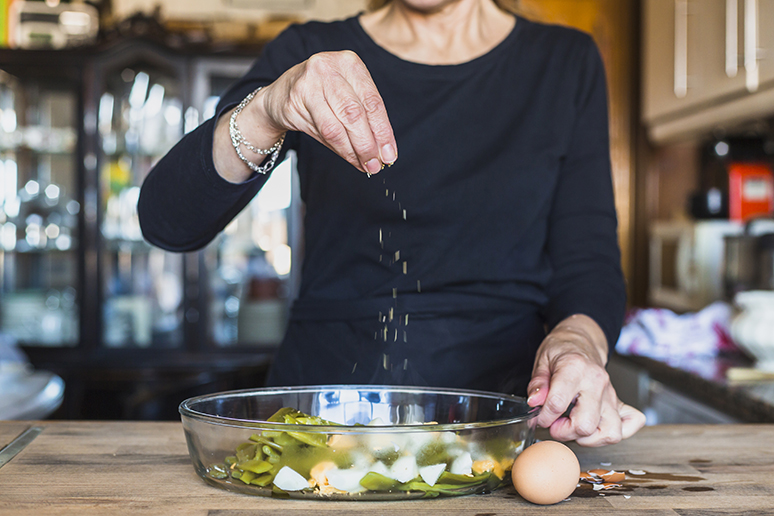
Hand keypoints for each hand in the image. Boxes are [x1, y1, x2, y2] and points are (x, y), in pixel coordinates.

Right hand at [258, 50, 397, 174]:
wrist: (282, 94)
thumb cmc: (323, 95)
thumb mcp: (348, 97)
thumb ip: (366, 120)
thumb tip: (384, 152)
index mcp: (350, 63)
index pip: (373, 101)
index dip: (383, 131)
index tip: (390, 153)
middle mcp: (329, 68)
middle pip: (355, 114)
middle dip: (368, 144)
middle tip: (376, 165)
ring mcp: (309, 83)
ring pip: (337, 126)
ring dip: (353, 151)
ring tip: (364, 165)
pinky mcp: (294, 100)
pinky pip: (321, 131)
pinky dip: (338, 149)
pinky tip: (348, 157)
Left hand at [526, 315, 645, 446]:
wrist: (582, 342)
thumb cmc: (562, 350)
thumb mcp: (542, 360)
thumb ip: (537, 384)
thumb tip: (534, 403)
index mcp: (575, 368)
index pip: (558, 403)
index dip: (544, 416)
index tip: (539, 416)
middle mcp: (597, 382)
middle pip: (585, 425)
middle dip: (564, 432)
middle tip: (554, 424)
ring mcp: (611, 394)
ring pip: (610, 432)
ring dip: (588, 438)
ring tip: (573, 427)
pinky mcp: (619, 402)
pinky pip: (629, 425)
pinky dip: (613, 434)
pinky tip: (596, 430)